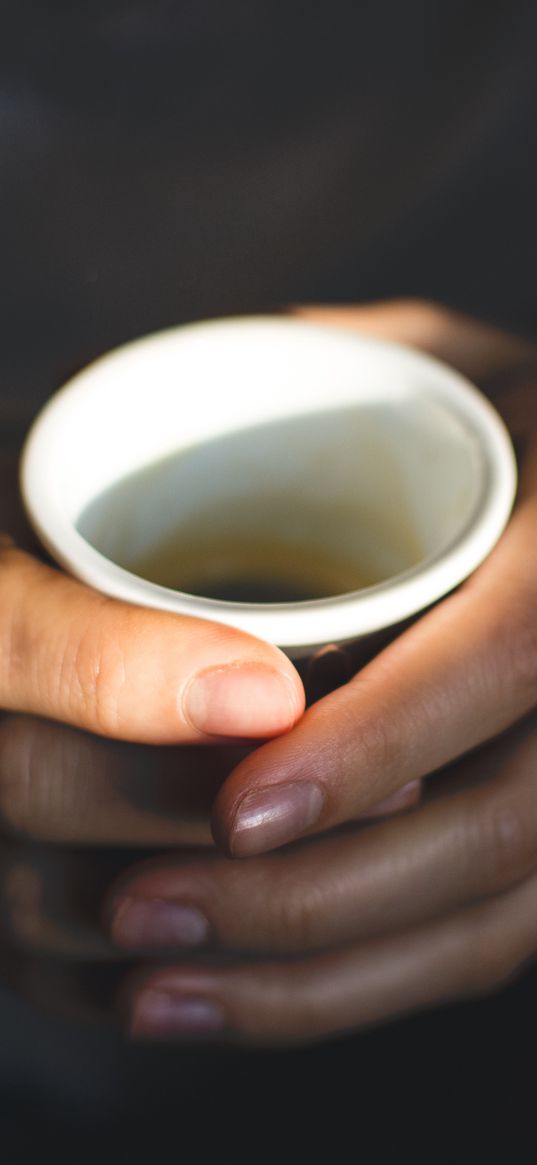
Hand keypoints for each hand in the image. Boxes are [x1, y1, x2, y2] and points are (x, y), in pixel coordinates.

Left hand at [97, 300, 536, 1044]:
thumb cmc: (492, 432)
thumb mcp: (452, 368)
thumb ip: (371, 358)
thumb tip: (262, 364)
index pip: (515, 655)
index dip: (385, 740)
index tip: (237, 804)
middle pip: (507, 825)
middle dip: (321, 895)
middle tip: (142, 911)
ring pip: (494, 922)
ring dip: (321, 980)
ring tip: (156, 990)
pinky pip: (481, 948)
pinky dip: (358, 994)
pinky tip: (232, 1007)